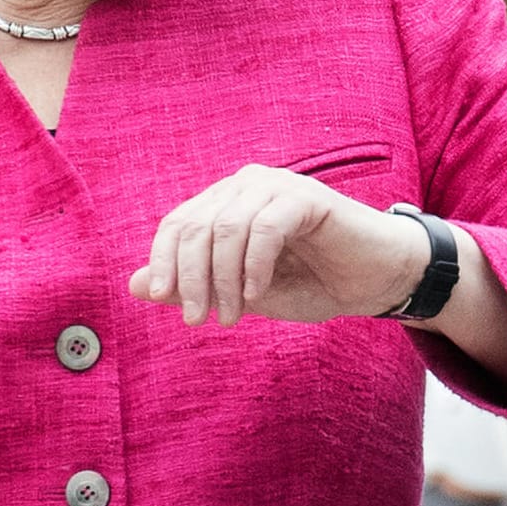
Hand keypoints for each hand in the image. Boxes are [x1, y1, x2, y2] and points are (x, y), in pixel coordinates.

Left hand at [127, 163, 427, 326]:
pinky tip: (258, 293)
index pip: (177, 224)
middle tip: (199, 320)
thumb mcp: (239, 292)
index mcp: (226, 202)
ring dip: (223, 279)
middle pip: (196, 226)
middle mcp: (246, 185)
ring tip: (232, 315)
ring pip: (227, 227)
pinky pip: (265, 226)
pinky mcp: (307, 196)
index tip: (167, 303)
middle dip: (192, 279)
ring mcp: (277, 185)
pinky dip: (254, 265)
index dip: (164, 263)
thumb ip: (191, 285)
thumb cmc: (309, 282)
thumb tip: (133, 285)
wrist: (373, 280)